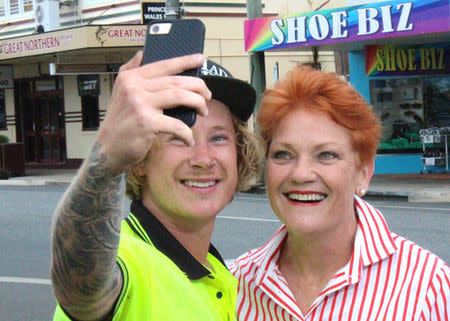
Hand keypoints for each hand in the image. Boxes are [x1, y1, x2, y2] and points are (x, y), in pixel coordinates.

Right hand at [97, 51, 210, 174]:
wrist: (107, 148)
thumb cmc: (120, 122)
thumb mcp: (120, 91)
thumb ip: (130, 70)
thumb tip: (142, 53)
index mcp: (131, 77)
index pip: (164, 65)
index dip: (185, 61)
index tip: (201, 58)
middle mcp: (134, 87)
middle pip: (176, 81)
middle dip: (198, 87)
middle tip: (207, 95)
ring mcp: (140, 105)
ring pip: (180, 97)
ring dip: (198, 103)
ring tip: (204, 111)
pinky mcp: (147, 123)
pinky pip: (177, 125)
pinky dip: (187, 134)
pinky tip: (188, 139)